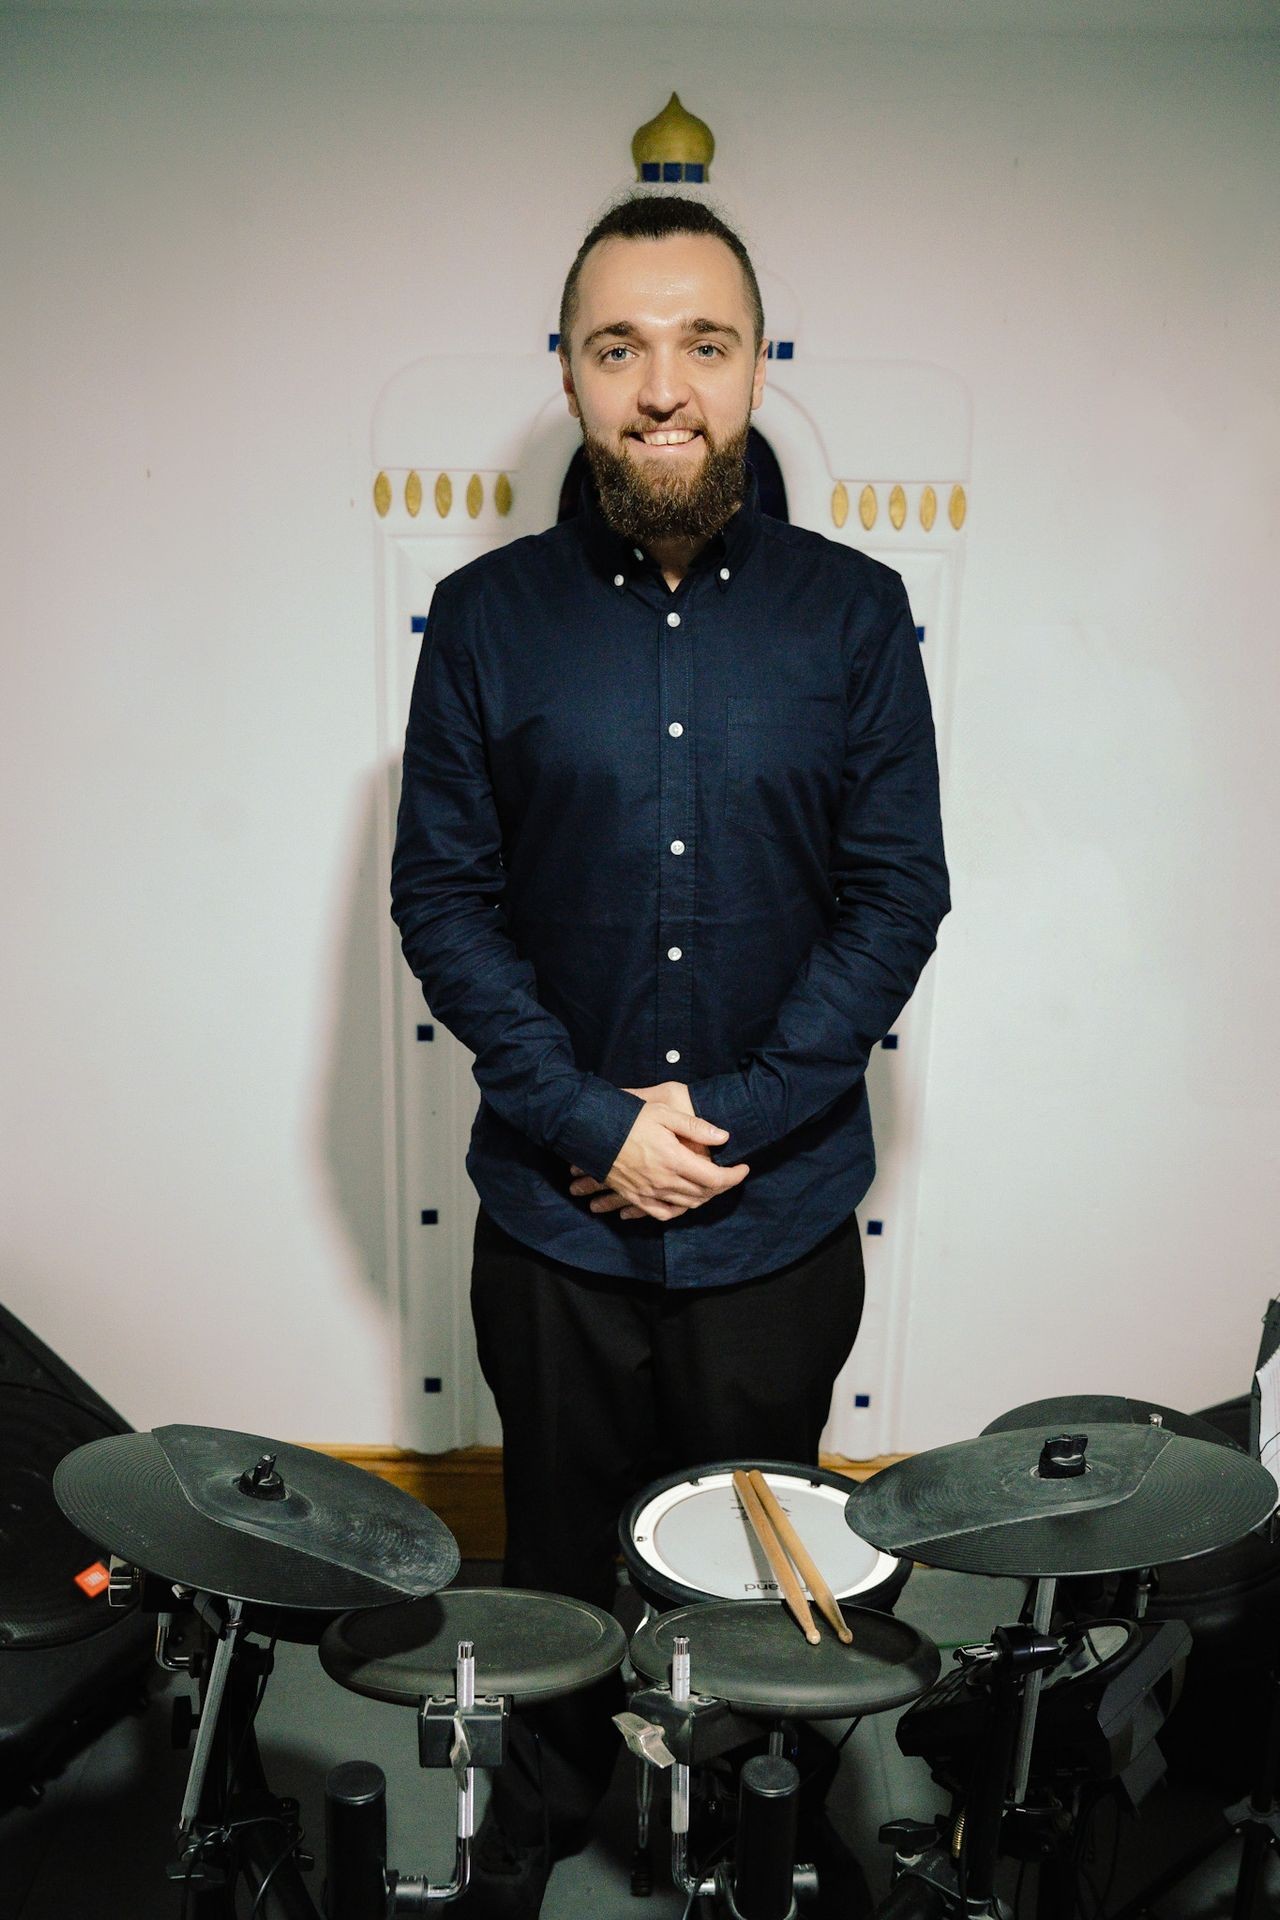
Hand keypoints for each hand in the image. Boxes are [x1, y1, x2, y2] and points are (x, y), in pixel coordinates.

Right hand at [569, 1083, 747, 1221]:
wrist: (592, 1131)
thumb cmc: (629, 1118)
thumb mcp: (664, 1113)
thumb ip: (696, 1126)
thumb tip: (723, 1137)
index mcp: (674, 1160)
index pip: (715, 1178)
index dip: (734, 1176)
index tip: (744, 1167)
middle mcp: (664, 1181)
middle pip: (703, 1194)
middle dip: (722, 1186)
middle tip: (730, 1173)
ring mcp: (649, 1192)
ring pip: (686, 1205)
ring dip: (703, 1197)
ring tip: (711, 1184)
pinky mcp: (635, 1197)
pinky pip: (662, 1213)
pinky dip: (678, 1210)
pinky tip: (683, 1202)